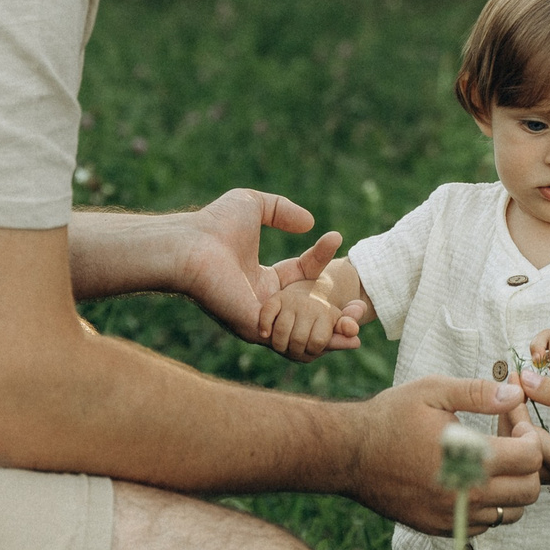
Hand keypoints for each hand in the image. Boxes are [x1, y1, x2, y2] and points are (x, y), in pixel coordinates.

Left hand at [178, 189, 369, 349]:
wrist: (190, 246)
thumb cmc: (214, 225)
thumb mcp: (254, 206)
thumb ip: (282, 210)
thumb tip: (310, 222)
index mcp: (261, 280)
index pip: (302, 276)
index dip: (321, 259)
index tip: (336, 236)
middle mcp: (262, 304)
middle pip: (305, 314)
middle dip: (335, 314)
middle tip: (360, 307)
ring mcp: (258, 320)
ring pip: (302, 335)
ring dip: (333, 334)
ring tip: (357, 321)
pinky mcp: (256, 331)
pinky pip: (293, 343)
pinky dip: (322, 343)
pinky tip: (345, 334)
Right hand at [347, 376, 543, 534]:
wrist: (347, 454)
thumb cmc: (389, 417)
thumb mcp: (432, 391)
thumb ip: (478, 393)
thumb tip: (516, 394)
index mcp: (468, 458)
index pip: (530, 458)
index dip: (530, 436)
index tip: (515, 425)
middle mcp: (464, 494)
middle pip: (529, 491)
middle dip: (528, 465)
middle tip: (508, 443)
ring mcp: (452, 516)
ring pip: (510, 513)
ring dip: (511, 488)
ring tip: (491, 462)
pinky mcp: (440, 528)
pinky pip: (483, 525)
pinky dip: (487, 505)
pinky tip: (470, 480)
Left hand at [512, 369, 549, 491]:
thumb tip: (524, 378)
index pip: (523, 435)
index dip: (513, 403)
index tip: (511, 376)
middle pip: (520, 450)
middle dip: (511, 418)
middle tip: (507, 386)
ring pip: (530, 455)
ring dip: (521, 427)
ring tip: (515, 398)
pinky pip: (543, 457)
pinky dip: (533, 436)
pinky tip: (530, 415)